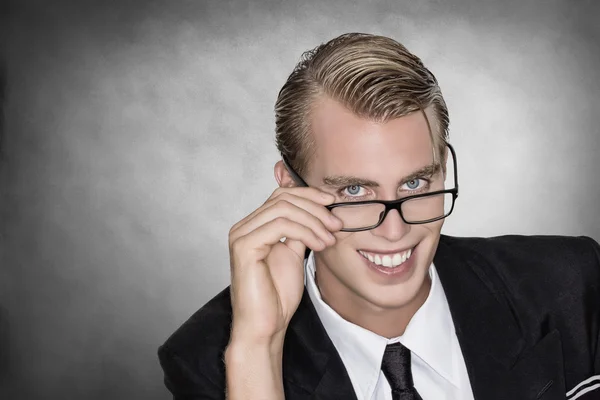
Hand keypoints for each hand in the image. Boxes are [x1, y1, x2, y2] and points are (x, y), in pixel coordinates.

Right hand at [227, 187, 341, 344]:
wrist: (265, 326)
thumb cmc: (276, 296)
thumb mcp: (293, 254)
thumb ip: (299, 231)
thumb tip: (318, 212)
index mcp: (252, 227)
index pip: (281, 196)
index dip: (308, 194)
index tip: (333, 202)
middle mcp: (243, 227)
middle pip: (283, 198)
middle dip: (315, 208)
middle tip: (336, 224)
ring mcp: (241, 235)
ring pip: (284, 209)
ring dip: (314, 221)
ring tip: (330, 239)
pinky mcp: (244, 246)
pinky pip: (281, 225)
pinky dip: (306, 232)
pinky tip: (319, 245)